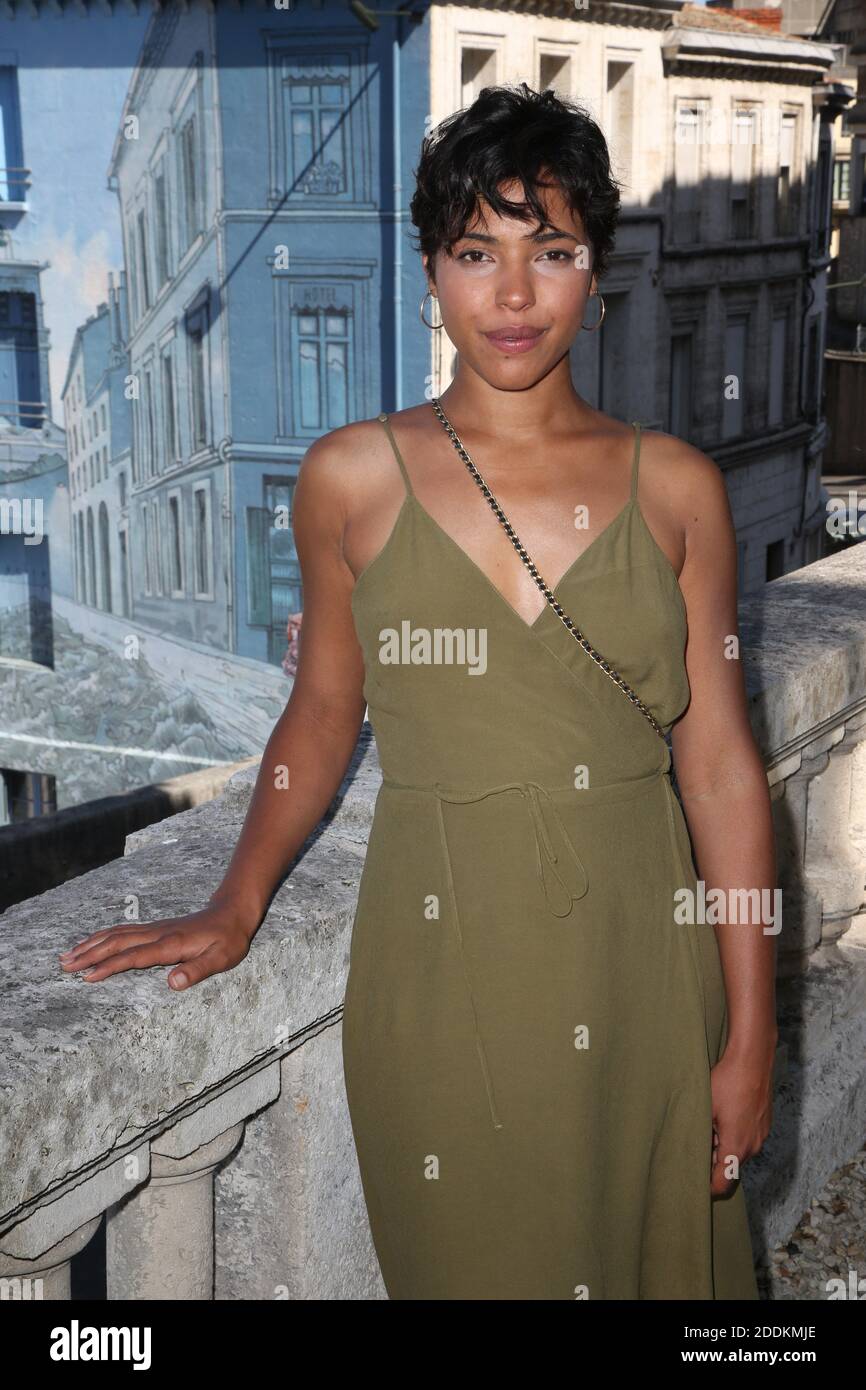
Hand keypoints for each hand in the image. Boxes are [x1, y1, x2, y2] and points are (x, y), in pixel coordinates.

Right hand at [57, 900, 259, 990]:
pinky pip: (122, 931)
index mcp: (170, 945)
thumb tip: (173, 983)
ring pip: (116, 934)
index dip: (109, 967)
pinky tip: (92, 942)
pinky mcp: (155, 928)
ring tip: (68, 955)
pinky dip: (103, 936)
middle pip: (116, 942)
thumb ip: (197, 971)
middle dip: (89, 954)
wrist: (232, 913)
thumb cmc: (228, 940)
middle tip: (64, 966)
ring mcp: (154, 929)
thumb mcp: (221, 959)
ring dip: (91, 944)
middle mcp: (157, 934)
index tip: (87, 977)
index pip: (133, 957)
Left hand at [709, 1040, 774, 1196]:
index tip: (694, 1183)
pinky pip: (747, 1140)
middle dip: (712, 1163)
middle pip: (730, 1168)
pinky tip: (722, 1118)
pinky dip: (734, 1137)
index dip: (707, 1189)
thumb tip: (689, 1151)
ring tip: (708, 1128)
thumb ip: (699, 1135)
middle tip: (695, 1148)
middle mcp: (752, 1146)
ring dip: (723, 1148)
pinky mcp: (764, 1124)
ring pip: (738, 1153)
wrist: (752, 1059)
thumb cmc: (727, 1081)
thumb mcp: (704, 1109)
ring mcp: (761, 1135)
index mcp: (736, 1146)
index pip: (723, 1183)